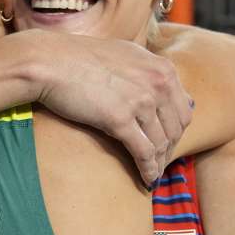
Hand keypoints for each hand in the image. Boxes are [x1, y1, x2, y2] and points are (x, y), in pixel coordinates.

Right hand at [31, 33, 192, 183]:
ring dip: (158, 163)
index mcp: (163, 69)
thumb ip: (148, 71)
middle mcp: (158, 84)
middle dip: (169, 150)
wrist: (51, 62)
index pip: (184, 109)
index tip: (167, 143)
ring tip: (153, 175)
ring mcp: (141, 101)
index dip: (176, 131)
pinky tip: (146, 180)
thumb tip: (165, 87)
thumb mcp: (126, 55)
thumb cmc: (80, 58)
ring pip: (161, 143)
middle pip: (176, 129)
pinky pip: (144, 153)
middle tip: (160, 163)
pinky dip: (148, 170)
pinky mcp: (120, 120)